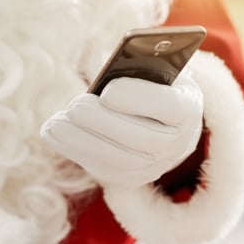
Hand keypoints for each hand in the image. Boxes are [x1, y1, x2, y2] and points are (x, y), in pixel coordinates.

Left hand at [40, 72, 203, 188]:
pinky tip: (56, 136)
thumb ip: (137, 65)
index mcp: (188, 107)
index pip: (169, 106)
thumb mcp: (152, 67)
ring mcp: (156, 165)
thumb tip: (106, 74)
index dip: (138, 100)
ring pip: (120, 160)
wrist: (164, 119)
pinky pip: (105, 171)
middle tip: (74, 106)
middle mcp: (178, 143)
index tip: (107, 91)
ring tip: (55, 124)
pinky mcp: (133, 179)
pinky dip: (78, 153)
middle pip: (141, 138)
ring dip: (83, 142)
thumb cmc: (153, 83)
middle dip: (103, 122)